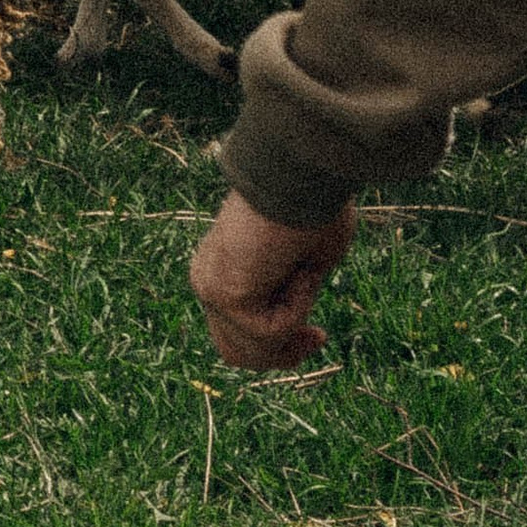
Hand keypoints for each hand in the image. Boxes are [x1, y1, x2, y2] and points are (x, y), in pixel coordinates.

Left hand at [189, 192, 357, 370]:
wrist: (301, 172)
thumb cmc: (311, 205)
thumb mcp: (305, 260)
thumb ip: (291, 291)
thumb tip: (293, 318)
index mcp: (222, 268)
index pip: (237, 331)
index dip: (281, 346)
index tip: (319, 335)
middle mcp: (207, 280)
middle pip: (236, 352)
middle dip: (283, 353)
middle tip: (318, 336)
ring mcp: (210, 288)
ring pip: (251, 351)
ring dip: (291, 326)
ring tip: (302, 277)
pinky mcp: (223, 295)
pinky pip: (269, 331)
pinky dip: (296, 308)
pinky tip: (297, 269)